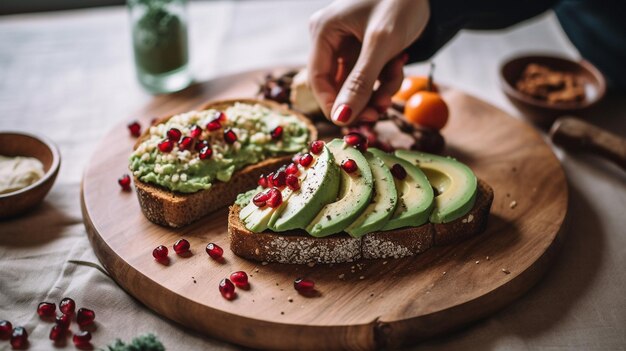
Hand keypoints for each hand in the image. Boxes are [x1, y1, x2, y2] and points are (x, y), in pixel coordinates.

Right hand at [308, 0, 429, 124]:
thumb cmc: (402, 2)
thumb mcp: (381, 44)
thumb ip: (360, 82)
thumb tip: (340, 119)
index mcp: (324, 31)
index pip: (317, 79)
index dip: (333, 104)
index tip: (352, 123)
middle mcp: (331, 39)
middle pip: (337, 85)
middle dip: (361, 99)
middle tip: (381, 112)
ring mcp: (348, 45)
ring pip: (356, 85)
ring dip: (378, 90)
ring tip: (397, 78)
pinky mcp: (365, 50)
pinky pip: (370, 77)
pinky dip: (385, 79)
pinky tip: (400, 66)